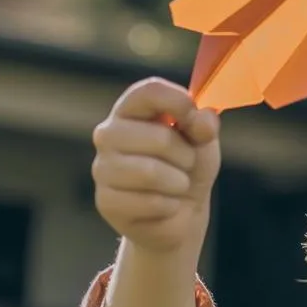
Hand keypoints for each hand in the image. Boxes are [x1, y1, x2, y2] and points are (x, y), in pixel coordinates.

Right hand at [91, 78, 220, 252]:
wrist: (180, 215)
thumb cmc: (186, 168)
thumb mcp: (203, 141)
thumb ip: (204, 126)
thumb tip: (203, 120)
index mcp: (130, 110)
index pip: (148, 91)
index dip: (178, 102)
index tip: (195, 118)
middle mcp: (108, 134)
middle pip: (158, 137)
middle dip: (185, 156)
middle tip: (186, 164)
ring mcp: (102, 168)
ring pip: (151, 172)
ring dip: (178, 183)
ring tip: (177, 185)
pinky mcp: (106, 201)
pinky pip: (150, 202)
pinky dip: (170, 206)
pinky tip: (165, 205)